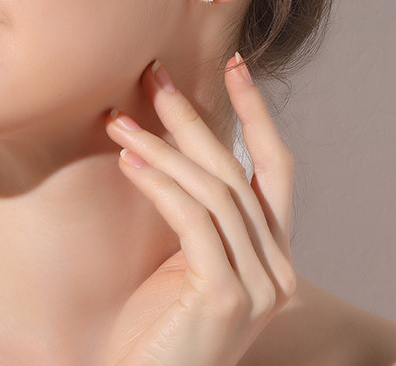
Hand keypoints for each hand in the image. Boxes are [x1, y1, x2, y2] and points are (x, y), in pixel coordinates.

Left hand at [102, 55, 295, 365]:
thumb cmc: (152, 329)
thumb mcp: (181, 260)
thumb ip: (192, 211)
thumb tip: (162, 142)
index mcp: (270, 255)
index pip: (274, 170)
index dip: (258, 114)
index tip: (235, 65)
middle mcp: (277, 270)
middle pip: (238, 171)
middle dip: (195, 117)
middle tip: (154, 76)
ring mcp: (258, 288)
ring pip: (214, 191)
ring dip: (163, 148)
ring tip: (118, 120)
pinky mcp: (225, 299)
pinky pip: (194, 221)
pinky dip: (162, 185)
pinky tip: (129, 161)